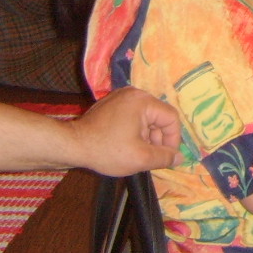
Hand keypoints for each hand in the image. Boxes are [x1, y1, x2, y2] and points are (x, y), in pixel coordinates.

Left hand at [67, 87, 182, 176]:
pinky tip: (126, 146)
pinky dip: (134, 132)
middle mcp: (133, 93)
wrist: (72, 145)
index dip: (173, 140)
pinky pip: (132, 117)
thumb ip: (164, 157)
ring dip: (146, 137)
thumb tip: (180, 158)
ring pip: (145, 118)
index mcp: (143, 101)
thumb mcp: (140, 158)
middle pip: (158, 117)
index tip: (166, 157)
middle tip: (150, 158)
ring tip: (136, 153)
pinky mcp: (111, 105)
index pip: (171, 118)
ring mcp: (120, 97)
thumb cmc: (107, 150)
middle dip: (157, 140)